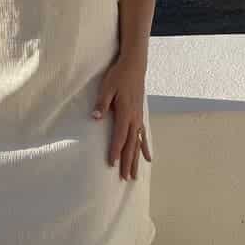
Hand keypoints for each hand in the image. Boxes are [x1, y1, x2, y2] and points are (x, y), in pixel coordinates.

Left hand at [91, 55, 151, 180]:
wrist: (134, 66)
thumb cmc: (118, 76)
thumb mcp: (106, 87)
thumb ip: (102, 103)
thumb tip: (95, 118)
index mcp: (125, 113)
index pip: (119, 136)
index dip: (115, 150)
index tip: (112, 164)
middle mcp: (134, 119)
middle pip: (130, 145)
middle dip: (127, 162)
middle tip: (125, 178)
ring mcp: (139, 118)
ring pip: (138, 143)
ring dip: (136, 159)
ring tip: (135, 175)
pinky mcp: (140, 116)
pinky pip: (144, 135)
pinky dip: (145, 148)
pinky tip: (148, 158)